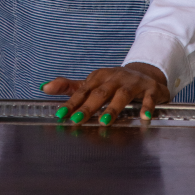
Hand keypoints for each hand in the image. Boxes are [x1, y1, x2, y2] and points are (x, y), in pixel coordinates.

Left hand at [40, 62, 172, 126]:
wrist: (146, 73)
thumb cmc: (114, 82)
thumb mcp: (92, 83)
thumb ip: (69, 87)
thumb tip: (44, 87)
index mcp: (98, 77)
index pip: (83, 91)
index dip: (71, 103)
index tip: (61, 115)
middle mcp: (114, 78)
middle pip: (100, 93)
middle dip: (88, 107)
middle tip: (77, 120)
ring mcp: (133, 83)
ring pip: (122, 95)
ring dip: (113, 108)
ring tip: (104, 121)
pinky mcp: (151, 89)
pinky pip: (149, 98)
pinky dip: (146, 107)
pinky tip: (143, 118)